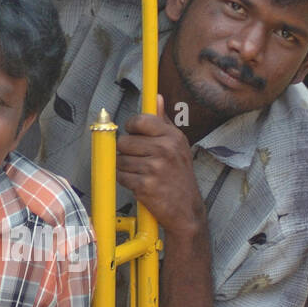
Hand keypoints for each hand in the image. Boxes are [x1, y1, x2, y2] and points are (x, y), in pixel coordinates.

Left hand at [117, 95, 204, 236]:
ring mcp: (154, 168)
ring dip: (125, 167)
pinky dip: (126, 180)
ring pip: (120, 159)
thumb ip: (163, 121)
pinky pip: (121, 176)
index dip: (131, 128)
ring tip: (140, 173)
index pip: (139, 121)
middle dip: (127, 151)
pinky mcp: (145, 185)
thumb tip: (156, 97)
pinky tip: (139, 183)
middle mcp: (165, 150)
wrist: (186, 209)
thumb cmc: (179, 176)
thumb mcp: (178, 145)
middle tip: (139, 159)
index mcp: (172, 137)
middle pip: (125, 141)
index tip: (134, 135)